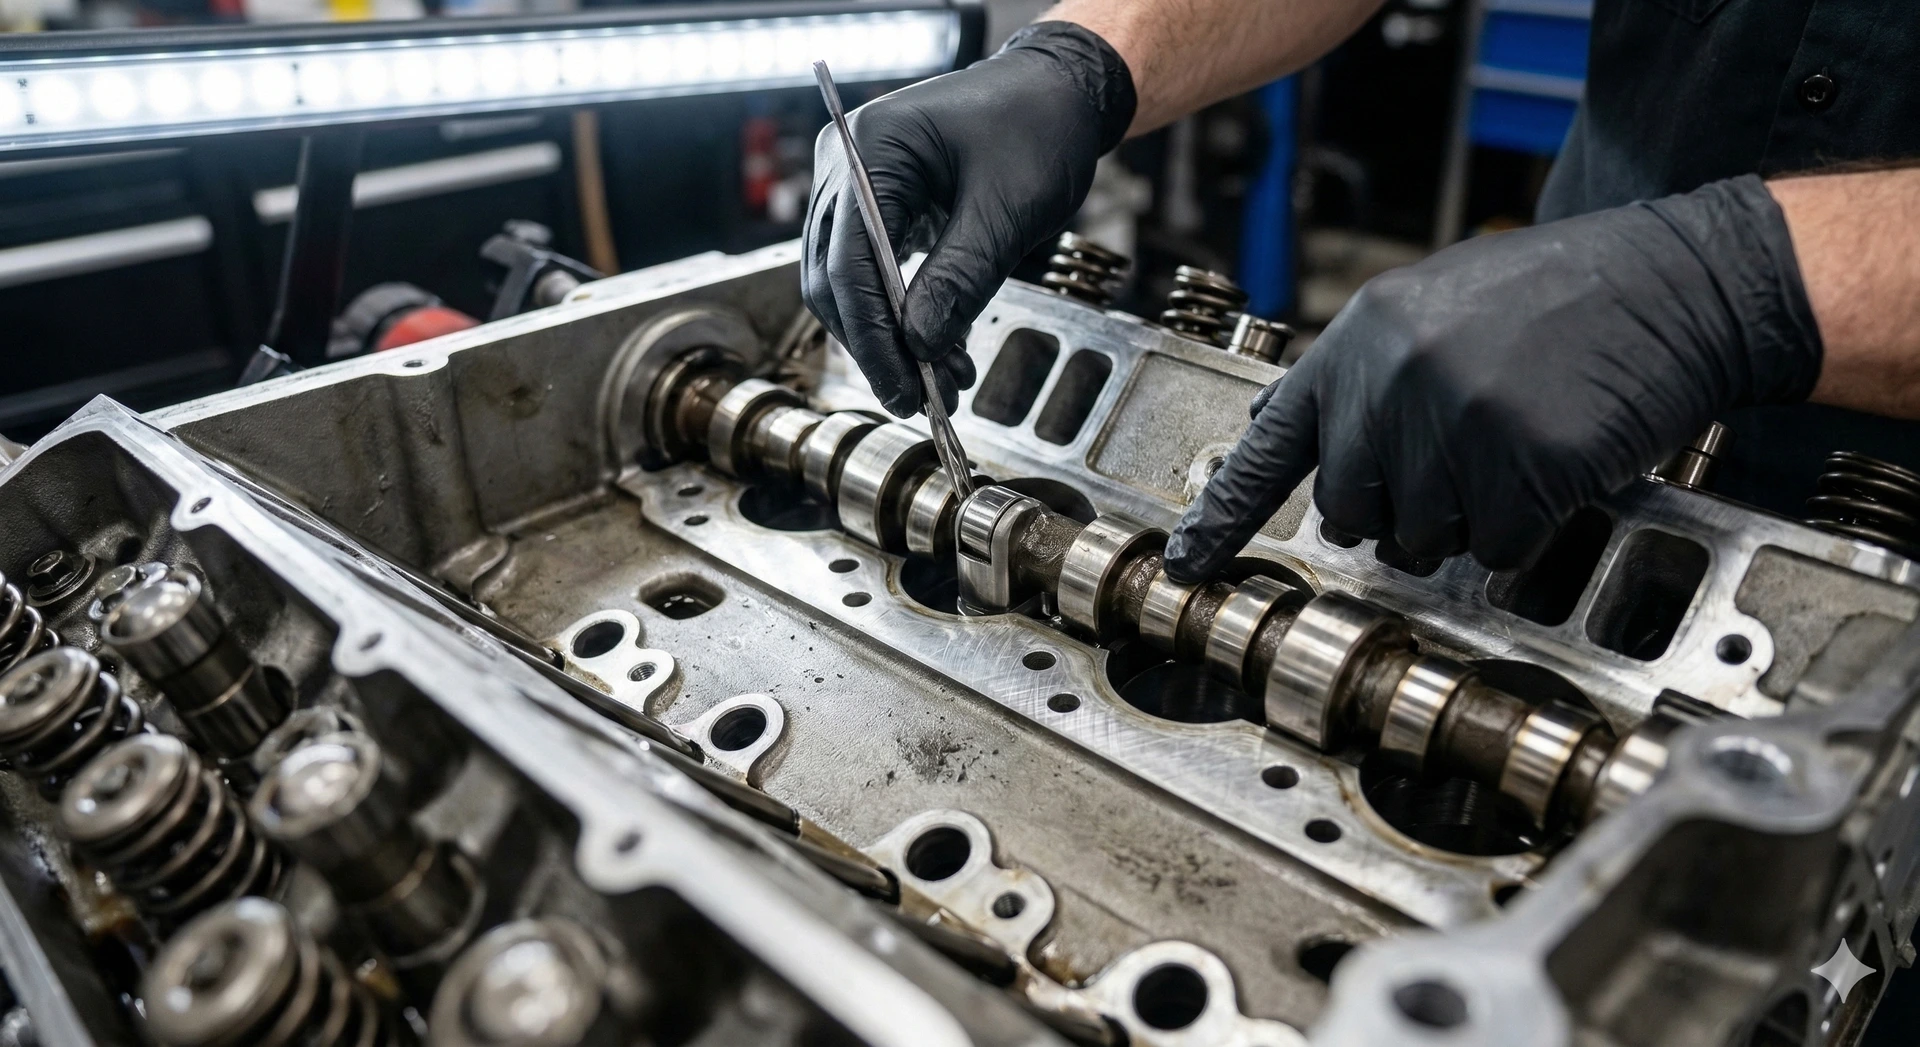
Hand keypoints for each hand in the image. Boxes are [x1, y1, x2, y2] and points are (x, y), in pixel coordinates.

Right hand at [802, 22, 1134, 416]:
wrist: (1057, 92)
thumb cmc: (1039, 127)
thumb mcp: (1007, 209)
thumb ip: (960, 277)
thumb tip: (919, 346)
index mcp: (870, 147)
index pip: (849, 261)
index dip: (873, 337)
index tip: (904, 391)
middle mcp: (845, 163)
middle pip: (835, 278)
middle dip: (878, 345)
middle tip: (924, 399)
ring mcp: (854, 183)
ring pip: (847, 283)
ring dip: (890, 338)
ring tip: (944, 381)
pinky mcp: (877, 205)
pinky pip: (872, 271)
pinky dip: (902, 315)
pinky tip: (942, 349)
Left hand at [1165, 175, 1823, 579]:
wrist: (1674, 282)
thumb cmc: (1558, 301)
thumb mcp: (1431, 309)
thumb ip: (1358, 374)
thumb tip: (1285, 432)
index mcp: (1360, 340)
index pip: (1274, 445)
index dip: (1225, 513)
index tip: (1185, 560)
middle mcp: (1393, 380)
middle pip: (1351, 513)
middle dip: (1399, 509)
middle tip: (1461, 461)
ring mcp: (1455, 422)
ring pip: (1421, 540)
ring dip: (1466, 519)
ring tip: (1513, 446)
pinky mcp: (1521, 463)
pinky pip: (1495, 550)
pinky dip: (1524, 529)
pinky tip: (1552, 468)